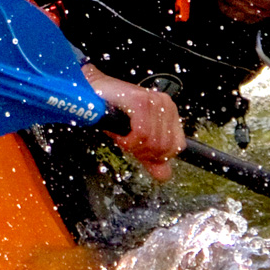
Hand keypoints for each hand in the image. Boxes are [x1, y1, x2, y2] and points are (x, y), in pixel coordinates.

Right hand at [82, 64, 185, 181]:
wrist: (93, 93)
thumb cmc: (113, 111)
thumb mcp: (136, 139)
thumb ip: (151, 157)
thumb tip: (164, 176)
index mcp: (169, 112)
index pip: (177, 147)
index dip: (157, 157)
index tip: (140, 151)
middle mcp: (166, 105)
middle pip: (163, 147)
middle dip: (142, 152)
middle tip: (127, 143)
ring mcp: (155, 102)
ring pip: (153, 142)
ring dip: (132, 146)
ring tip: (121, 136)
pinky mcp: (141, 101)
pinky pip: (141, 134)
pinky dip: (127, 141)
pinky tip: (119, 135)